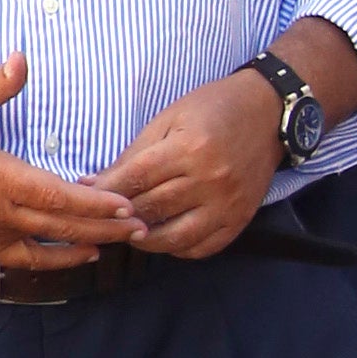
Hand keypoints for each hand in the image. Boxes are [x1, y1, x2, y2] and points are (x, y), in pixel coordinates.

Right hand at [0, 53, 139, 269]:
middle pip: (60, 226)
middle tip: (140, 226)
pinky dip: (52, 261)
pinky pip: (20, 260)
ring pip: (44, 247)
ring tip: (118, 243)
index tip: (126, 203)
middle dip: (104, 228)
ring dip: (85, 246)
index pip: (57, 196)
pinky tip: (76, 256)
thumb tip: (21, 59)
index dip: (95, 203)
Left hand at [105, 73, 285, 259]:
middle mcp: (211, 180)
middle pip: (153, 209)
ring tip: (129, 231)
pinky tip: (164, 238)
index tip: (87, 197)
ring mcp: (228, 203)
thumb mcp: (168, 118)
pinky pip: (205, 247)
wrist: (269, 113)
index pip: (137, 179)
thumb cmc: (213, 109)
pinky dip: (179, 248)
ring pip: (177, 236)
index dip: (107, 192)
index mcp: (190, 149)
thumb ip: (133, 154)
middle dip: (121, 216)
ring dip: (146, 240)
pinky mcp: (241, 218)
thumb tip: (95, 182)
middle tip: (102, 218)